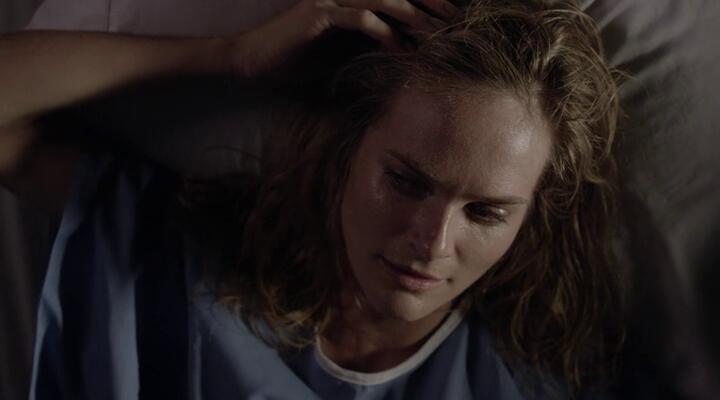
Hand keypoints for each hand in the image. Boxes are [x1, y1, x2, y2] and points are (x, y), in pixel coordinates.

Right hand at [231, 0, 458, 79]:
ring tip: (437, 33)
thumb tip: (406, 49)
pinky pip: (359, 18)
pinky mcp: (318, 14)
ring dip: (413, 15)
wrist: (253, 62)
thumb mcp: (341, 52)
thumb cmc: (296, 59)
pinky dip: (384, 33)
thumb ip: (370, 43)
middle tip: (456, 20)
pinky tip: (401, 50)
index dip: (426, 1)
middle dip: (430, 1)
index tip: (453, 18)